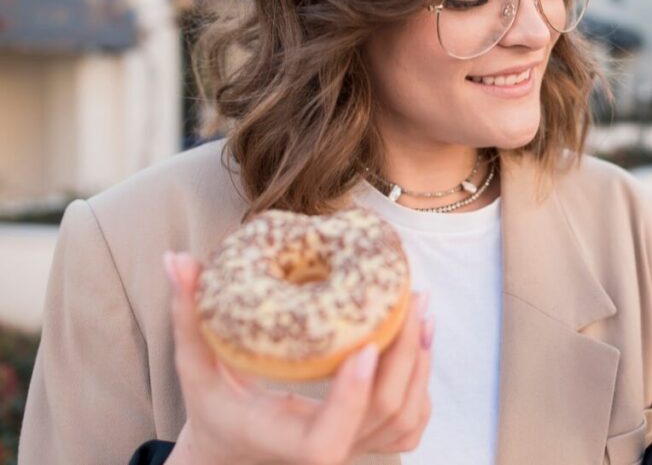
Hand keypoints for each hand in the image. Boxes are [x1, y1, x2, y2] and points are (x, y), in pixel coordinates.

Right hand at [163, 252, 433, 464]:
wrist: (235, 449)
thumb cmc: (214, 408)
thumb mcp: (196, 368)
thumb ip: (188, 316)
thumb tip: (175, 260)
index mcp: (282, 438)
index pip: (326, 440)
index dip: (351, 397)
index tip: (365, 345)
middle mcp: (323, 452)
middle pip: (382, 415)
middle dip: (404, 356)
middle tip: (411, 298)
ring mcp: (351, 450)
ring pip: (403, 419)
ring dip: (420, 364)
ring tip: (422, 311)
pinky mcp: (368, 442)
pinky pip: (410, 424)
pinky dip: (421, 384)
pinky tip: (422, 339)